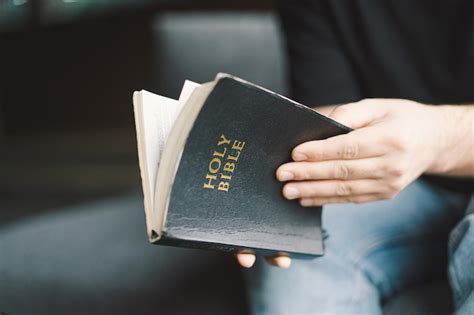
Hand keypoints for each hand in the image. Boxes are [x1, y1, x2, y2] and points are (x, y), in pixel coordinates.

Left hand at [236, 98, 460, 267]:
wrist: (435, 141)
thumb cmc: (401, 118)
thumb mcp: (377, 106)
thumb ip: (347, 114)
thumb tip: (316, 126)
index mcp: (390, 138)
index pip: (348, 148)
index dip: (319, 152)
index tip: (294, 154)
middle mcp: (391, 164)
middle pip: (342, 171)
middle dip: (308, 174)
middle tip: (282, 175)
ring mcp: (389, 184)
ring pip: (344, 190)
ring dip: (313, 192)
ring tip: (289, 191)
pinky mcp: (385, 194)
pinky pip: (351, 199)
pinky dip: (327, 200)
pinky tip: (307, 199)